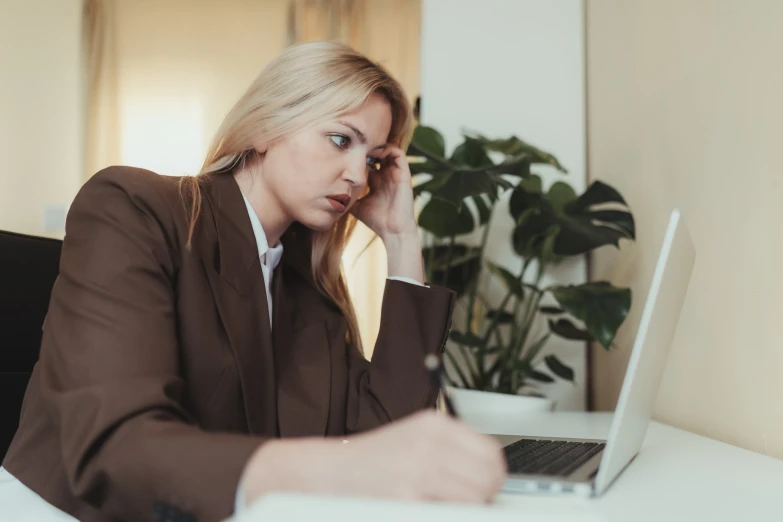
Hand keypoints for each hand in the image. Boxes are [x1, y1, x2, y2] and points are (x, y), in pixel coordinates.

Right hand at [242, 410, 506, 503]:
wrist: (324, 476)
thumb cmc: (368, 463)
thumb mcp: (414, 440)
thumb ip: (452, 452)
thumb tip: (491, 476)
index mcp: (434, 425)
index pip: (491, 454)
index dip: (492, 477)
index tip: (483, 488)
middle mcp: (429, 444)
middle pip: (488, 479)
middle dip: (481, 498)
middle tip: (463, 504)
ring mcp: (417, 472)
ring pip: (473, 502)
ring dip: (462, 510)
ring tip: (439, 508)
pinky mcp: (405, 501)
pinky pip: (446, 515)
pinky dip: (440, 515)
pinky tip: (422, 511)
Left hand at [349, 145, 417, 240]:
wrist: (393, 230)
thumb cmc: (376, 220)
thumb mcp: (356, 206)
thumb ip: (347, 197)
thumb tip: (329, 194)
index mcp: (376, 182)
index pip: (367, 162)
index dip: (357, 156)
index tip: (345, 153)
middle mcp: (386, 175)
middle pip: (377, 153)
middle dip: (366, 148)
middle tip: (353, 146)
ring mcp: (395, 174)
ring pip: (387, 150)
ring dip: (376, 146)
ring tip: (364, 148)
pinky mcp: (404, 174)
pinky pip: (398, 153)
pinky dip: (387, 149)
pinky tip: (374, 154)